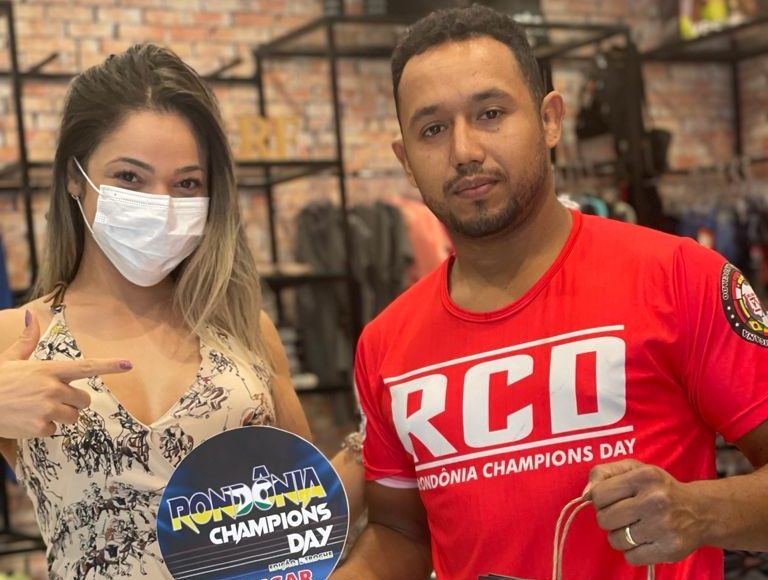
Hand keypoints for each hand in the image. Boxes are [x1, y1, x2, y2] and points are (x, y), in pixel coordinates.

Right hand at [0, 311, 132, 438]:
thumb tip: (33, 317)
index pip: (86, 367)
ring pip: (73, 417)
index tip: (129, 365)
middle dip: (72, 402)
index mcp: (49, 369)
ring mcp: (47, 409)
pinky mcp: (40, 427)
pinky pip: (55, 430)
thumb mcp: (11, 359)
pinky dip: (43, 428)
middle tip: (49, 399)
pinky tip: (27, 421)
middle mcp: (52, 388)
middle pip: (84, 400)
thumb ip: (28, 341)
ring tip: (37, 410)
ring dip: (61, 416)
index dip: (109, 366)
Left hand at [586, 459, 704, 565]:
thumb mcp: (633, 469)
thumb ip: (603, 473)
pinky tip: (644, 539)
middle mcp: (655, 500)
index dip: (599, 499)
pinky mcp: (669, 549)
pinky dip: (632, 551)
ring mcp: (664, 527)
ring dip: (619, 536)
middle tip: (622, 514)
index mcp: (644, 476)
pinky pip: (631, 557)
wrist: (700, 511)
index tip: (611, 499)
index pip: (599, 494)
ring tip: (634, 527)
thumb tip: (585, 495)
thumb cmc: (658, 488)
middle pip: (604, 519)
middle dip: (608, 518)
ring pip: (616, 540)